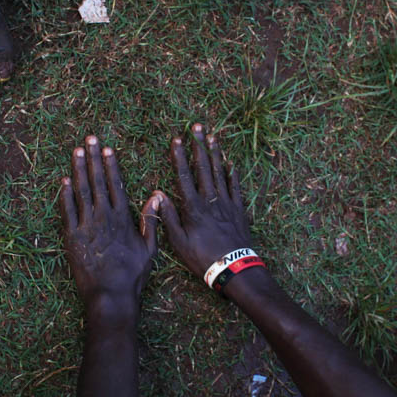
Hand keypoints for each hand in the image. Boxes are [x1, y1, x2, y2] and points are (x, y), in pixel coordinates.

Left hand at [59, 135, 158, 327]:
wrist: (109, 295)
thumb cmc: (132, 275)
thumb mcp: (149, 248)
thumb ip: (151, 221)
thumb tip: (156, 196)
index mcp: (122, 218)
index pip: (115, 184)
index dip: (111, 165)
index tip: (107, 149)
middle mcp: (103, 217)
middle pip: (97, 181)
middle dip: (92, 158)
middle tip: (89, 139)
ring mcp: (85, 226)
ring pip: (81, 192)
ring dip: (78, 170)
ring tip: (76, 151)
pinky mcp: (71, 238)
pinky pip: (66, 212)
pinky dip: (64, 195)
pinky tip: (64, 180)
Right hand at [155, 124, 254, 279]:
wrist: (233, 268)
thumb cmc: (202, 258)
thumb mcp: (178, 242)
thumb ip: (168, 217)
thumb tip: (157, 194)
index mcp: (193, 207)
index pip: (184, 176)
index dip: (179, 157)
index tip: (176, 139)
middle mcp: (210, 200)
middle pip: (204, 168)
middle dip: (199, 146)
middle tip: (197, 127)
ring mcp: (227, 203)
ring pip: (221, 173)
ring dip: (216, 154)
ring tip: (213, 137)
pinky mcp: (239, 210)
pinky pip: (236, 188)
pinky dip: (234, 175)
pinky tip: (232, 164)